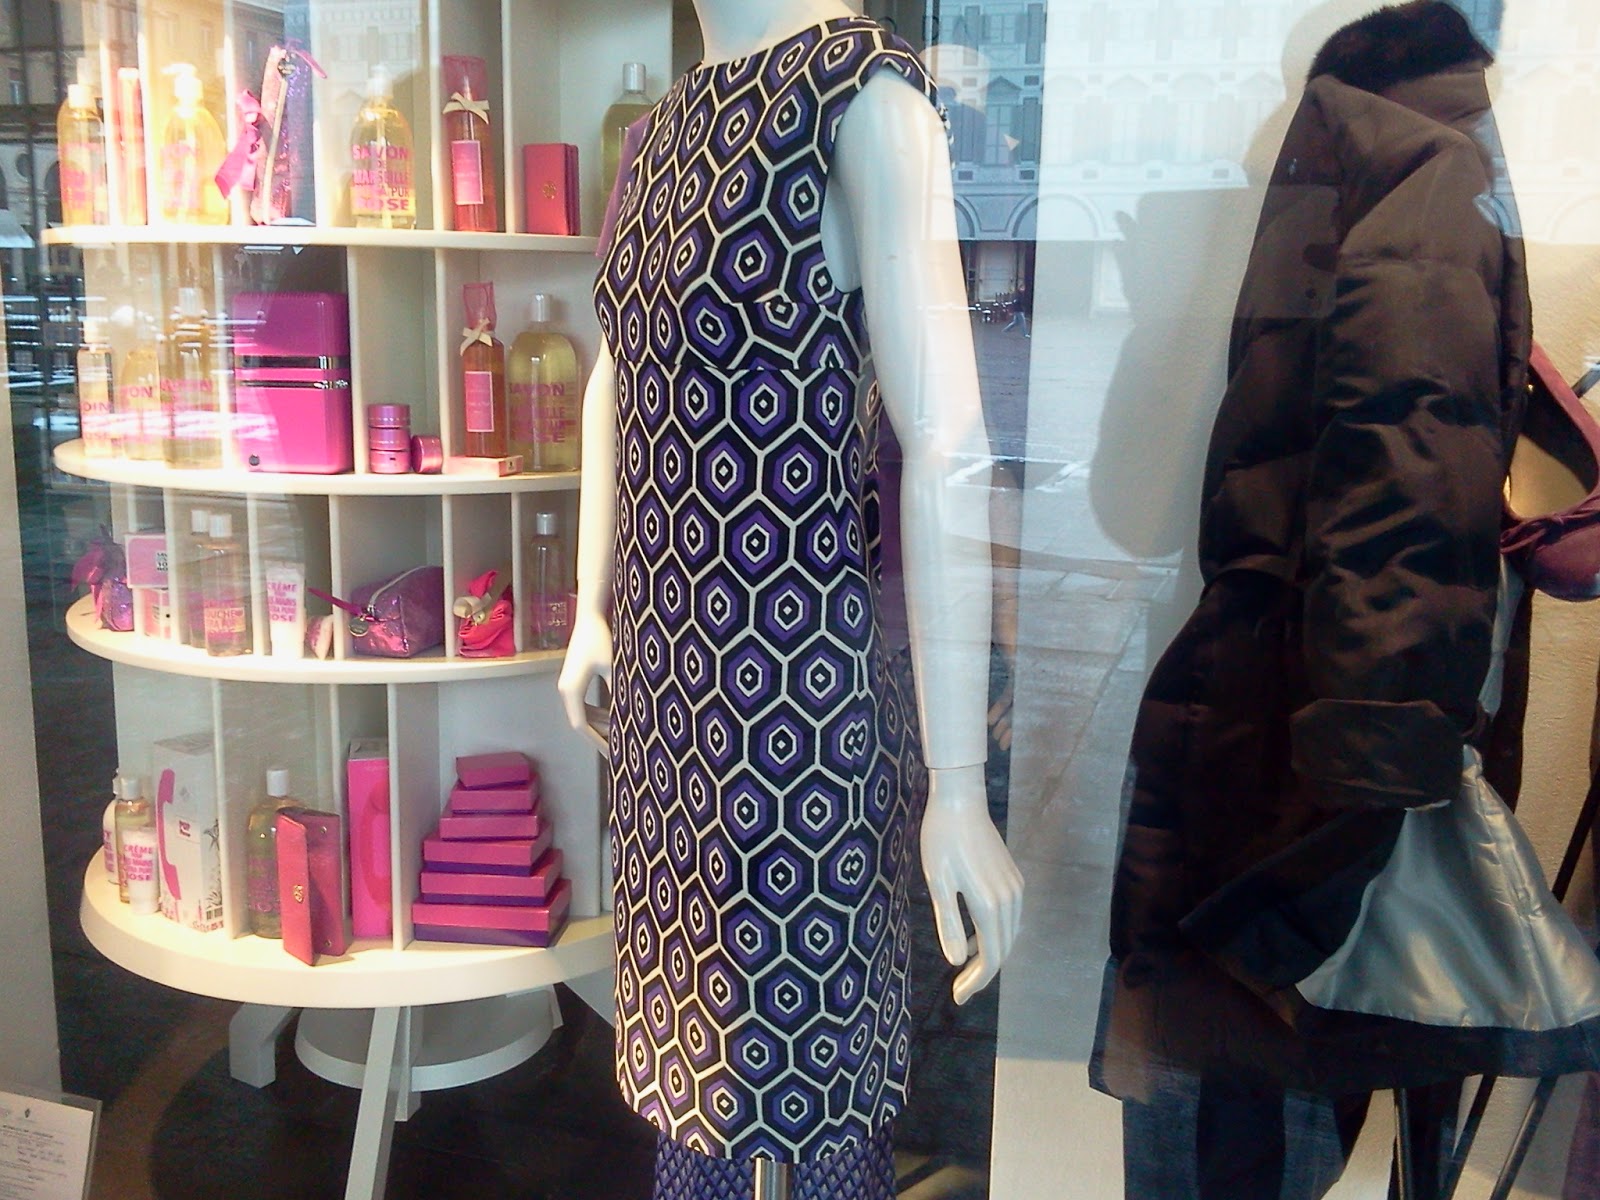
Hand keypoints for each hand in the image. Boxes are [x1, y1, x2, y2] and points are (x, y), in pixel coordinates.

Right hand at [557, 607, 612, 753]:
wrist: (590, 617)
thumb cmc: (602, 640)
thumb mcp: (614, 668)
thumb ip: (618, 693)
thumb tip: (630, 716)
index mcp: (572, 691)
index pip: (581, 726)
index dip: (597, 741)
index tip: (613, 753)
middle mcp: (566, 690)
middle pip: (581, 723)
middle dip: (600, 736)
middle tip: (619, 750)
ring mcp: (568, 685)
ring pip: (582, 714)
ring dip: (599, 724)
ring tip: (620, 736)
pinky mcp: (574, 679)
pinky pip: (583, 703)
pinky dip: (597, 713)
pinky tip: (615, 717)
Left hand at [920, 763, 1023, 1004]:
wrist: (960, 800)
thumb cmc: (941, 839)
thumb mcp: (938, 883)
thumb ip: (948, 923)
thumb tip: (957, 962)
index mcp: (989, 904)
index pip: (990, 956)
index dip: (977, 981)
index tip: (958, 997)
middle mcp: (1009, 900)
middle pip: (1003, 949)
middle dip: (983, 974)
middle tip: (959, 990)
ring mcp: (1014, 888)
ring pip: (1008, 934)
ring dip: (989, 954)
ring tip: (964, 968)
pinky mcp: (1012, 878)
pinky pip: (1008, 917)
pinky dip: (993, 934)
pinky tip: (971, 937)